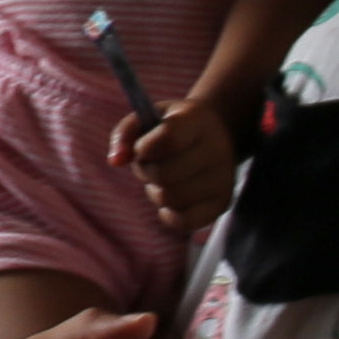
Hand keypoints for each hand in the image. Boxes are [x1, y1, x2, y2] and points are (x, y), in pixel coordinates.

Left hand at [116, 97, 244, 232]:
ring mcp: (223, 178)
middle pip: (164, 174)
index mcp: (197, 121)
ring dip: (155, 191)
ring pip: (170, 198)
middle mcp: (216, 150)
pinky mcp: (222, 203)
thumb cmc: (173, 126)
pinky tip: (170, 196)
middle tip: (150, 164)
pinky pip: (184, 221)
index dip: (144, 148)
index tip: (142, 146)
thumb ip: (125, 132)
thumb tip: (115, 161)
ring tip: (163, 178)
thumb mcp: (149, 116)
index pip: (168, 140)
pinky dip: (168, 213)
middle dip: (145, 170)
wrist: (217, 132)